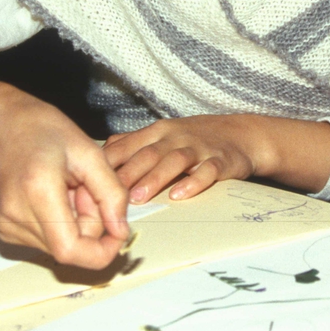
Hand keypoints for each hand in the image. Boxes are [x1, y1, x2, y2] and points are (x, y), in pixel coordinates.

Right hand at [0, 85, 129, 268]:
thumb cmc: (38, 128)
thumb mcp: (89, 151)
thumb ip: (111, 193)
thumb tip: (121, 230)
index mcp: (38, 191)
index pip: (70, 250)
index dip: (101, 250)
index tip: (118, 232)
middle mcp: (15, 215)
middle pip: (69, 248)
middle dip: (92, 225)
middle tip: (88, 188)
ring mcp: (6, 225)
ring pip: (59, 245)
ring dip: (76, 223)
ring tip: (70, 186)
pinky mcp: (5, 229)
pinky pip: (45, 239)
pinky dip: (60, 222)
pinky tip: (56, 194)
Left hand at [103, 115, 266, 202]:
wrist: (242, 134)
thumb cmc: (195, 138)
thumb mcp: (162, 134)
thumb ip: (132, 144)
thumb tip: (98, 155)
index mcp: (157, 132)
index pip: (127, 146)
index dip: (107, 163)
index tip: (87, 181)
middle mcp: (175, 137)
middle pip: (147, 154)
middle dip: (126, 173)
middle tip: (106, 194)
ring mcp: (199, 148)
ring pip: (173, 161)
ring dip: (154, 179)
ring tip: (137, 198)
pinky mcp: (221, 160)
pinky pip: (207, 172)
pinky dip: (193, 183)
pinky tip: (180, 195)